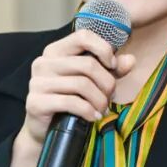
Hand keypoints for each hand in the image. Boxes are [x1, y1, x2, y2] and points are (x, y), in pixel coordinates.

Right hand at [11, 29, 136, 166]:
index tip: (112, 66)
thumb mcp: (92, 81)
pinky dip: (88, 111)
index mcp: (55, 51)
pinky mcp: (36, 102)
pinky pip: (71, 102)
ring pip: (82, 84)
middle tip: (110, 97)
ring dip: (99, 100)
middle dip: (106, 83)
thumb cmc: (69, 101)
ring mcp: (37, 82)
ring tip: (102, 109)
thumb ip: (110, 69)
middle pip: (87, 64)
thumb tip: (130, 60)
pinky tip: (94, 117)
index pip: (83, 36)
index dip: (103, 49)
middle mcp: (43, 62)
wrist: (45, 130)